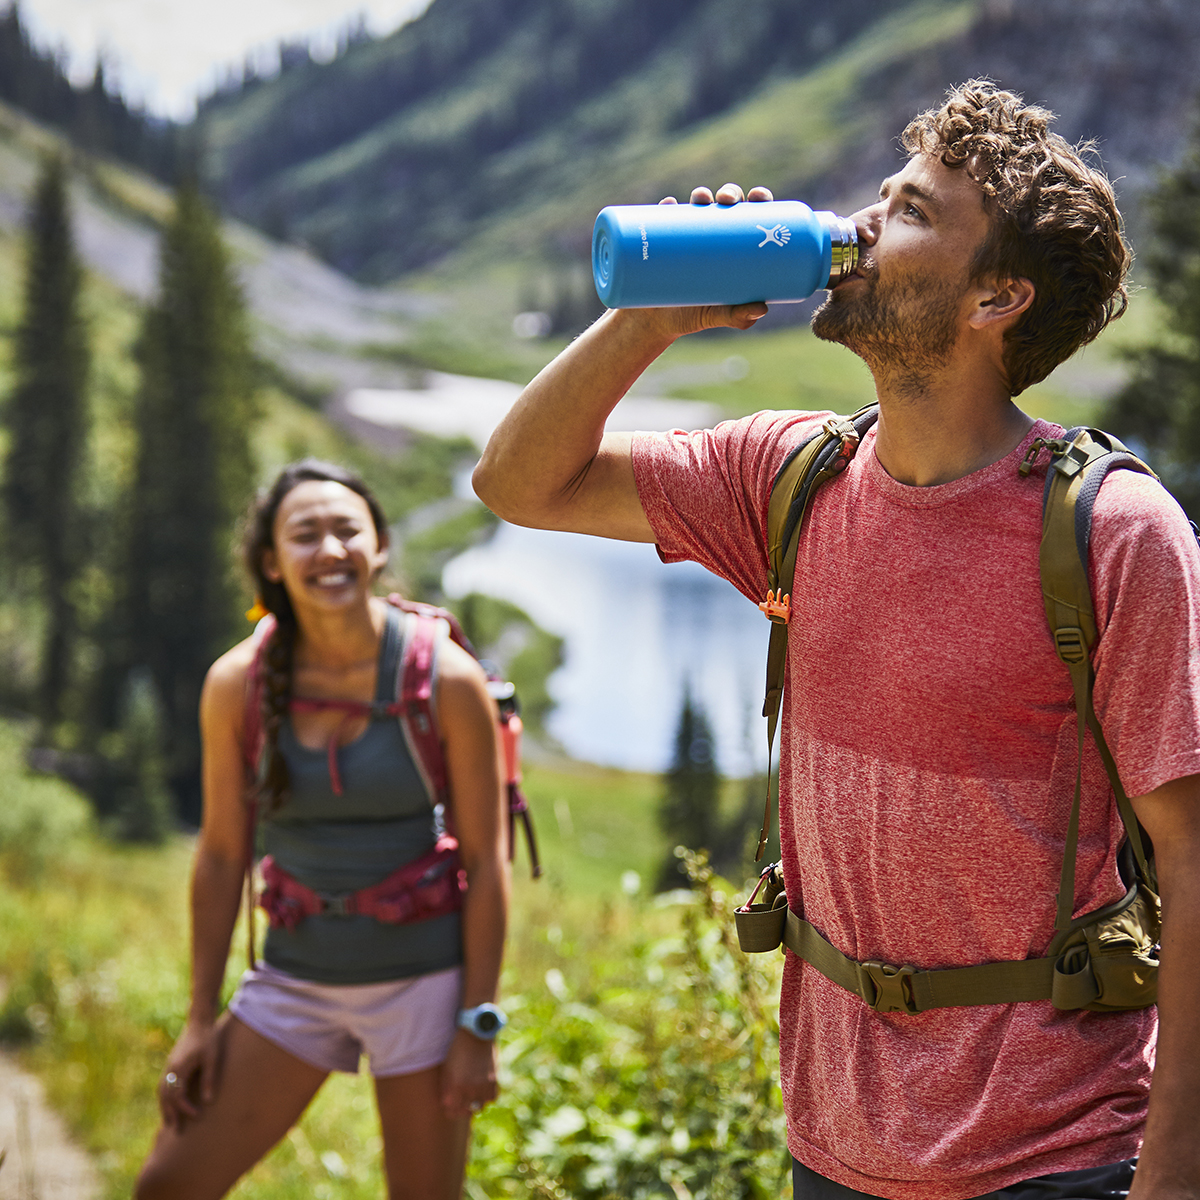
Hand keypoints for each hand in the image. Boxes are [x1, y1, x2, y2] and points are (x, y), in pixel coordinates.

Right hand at [158, 1016, 224, 1130]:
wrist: (199, 1021)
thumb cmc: (208, 1038)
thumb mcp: (212, 1058)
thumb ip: (209, 1079)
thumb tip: (208, 1102)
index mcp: (179, 1068)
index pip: (178, 1095)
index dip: (186, 1108)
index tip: (196, 1116)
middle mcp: (170, 1069)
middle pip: (165, 1097)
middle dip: (169, 1114)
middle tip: (175, 1131)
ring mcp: (168, 1066)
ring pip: (162, 1092)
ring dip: (164, 1108)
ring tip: (169, 1123)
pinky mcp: (171, 1064)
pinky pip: (163, 1085)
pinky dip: (165, 1098)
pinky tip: (170, 1104)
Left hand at [440, 1029, 498, 1118]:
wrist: (476, 1034)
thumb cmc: (457, 1049)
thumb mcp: (447, 1068)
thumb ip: (446, 1088)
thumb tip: (447, 1104)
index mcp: (455, 1087)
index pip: (452, 1111)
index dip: (450, 1111)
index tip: (450, 1108)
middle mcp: (470, 1089)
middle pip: (465, 1112)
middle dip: (461, 1110)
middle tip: (460, 1104)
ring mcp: (484, 1086)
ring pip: (479, 1107)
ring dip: (474, 1104)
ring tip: (471, 1096)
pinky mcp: (495, 1081)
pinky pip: (492, 1098)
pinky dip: (487, 1097)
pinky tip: (482, 1090)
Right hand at [612, 181, 775, 338]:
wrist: (655, 321)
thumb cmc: (693, 314)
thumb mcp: (716, 316)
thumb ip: (737, 316)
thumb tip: (761, 309)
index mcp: (733, 245)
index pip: (751, 215)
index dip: (758, 198)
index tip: (759, 196)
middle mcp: (711, 233)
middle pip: (726, 203)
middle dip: (730, 192)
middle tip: (726, 201)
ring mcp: (686, 233)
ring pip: (696, 204)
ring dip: (701, 194)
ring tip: (701, 200)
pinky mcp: (661, 239)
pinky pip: (663, 217)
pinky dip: (667, 208)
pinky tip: (670, 205)